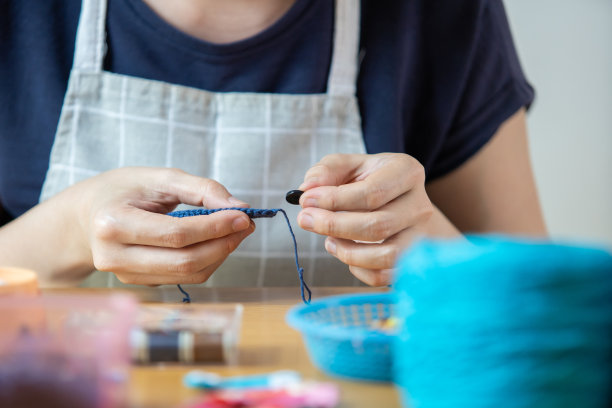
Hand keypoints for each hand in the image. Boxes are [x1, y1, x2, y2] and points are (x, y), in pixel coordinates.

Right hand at [60, 167, 253, 284]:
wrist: (86, 216)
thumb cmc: (123, 191)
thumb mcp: (159, 177)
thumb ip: (200, 188)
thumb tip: (239, 206)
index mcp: (112, 224)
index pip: (176, 234)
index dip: (215, 227)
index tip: (243, 215)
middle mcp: (113, 257)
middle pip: (184, 261)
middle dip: (223, 244)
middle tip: (245, 224)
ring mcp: (123, 275)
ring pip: (187, 274)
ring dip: (220, 254)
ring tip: (234, 232)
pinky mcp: (138, 283)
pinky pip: (182, 278)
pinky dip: (206, 261)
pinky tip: (214, 242)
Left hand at [296, 153, 457, 285]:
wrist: (402, 202)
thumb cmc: (369, 181)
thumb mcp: (349, 165)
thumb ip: (326, 170)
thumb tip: (308, 188)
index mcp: (406, 173)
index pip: (372, 193)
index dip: (334, 200)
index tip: (306, 201)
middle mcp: (420, 205)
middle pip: (378, 225)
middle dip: (334, 226)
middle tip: (306, 220)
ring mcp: (421, 236)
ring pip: (387, 256)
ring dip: (348, 253)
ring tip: (328, 241)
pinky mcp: (413, 261)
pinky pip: (386, 277)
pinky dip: (359, 271)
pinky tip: (344, 252)